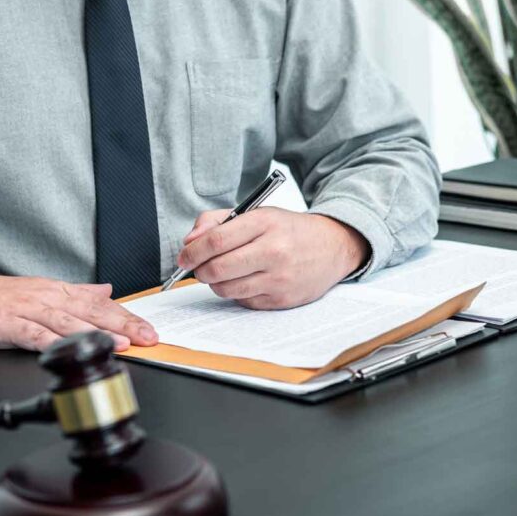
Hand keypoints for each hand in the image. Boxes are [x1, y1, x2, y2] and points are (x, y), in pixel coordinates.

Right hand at [0, 270, 157, 351]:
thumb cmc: (0, 297)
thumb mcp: (44, 291)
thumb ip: (78, 293)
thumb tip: (108, 291)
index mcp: (59, 292)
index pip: (102, 304)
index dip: (128, 317)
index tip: (150, 330)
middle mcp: (48, 298)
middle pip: (91, 311)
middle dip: (122, 325)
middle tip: (146, 337)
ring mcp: (27, 310)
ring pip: (67, 321)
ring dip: (95, 333)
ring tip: (119, 343)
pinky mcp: (6, 324)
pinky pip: (32, 334)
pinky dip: (51, 342)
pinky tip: (68, 350)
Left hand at [178, 208, 368, 308]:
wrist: (332, 247)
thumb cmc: (289, 230)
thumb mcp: (257, 214)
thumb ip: (218, 222)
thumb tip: (190, 242)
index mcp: (265, 223)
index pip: (216, 240)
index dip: (193, 252)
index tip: (184, 256)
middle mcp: (274, 251)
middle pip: (218, 268)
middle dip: (200, 271)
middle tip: (199, 268)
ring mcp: (279, 278)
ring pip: (227, 289)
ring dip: (216, 283)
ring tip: (224, 273)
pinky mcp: (282, 299)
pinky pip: (243, 301)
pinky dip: (237, 293)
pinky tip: (247, 281)